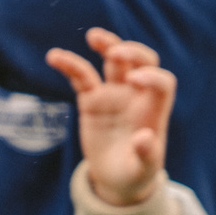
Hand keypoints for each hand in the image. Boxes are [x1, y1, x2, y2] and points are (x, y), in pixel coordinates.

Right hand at [49, 27, 175, 207]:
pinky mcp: (91, 99)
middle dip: (132, 52)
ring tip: (93, 36)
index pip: (161, 82)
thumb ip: (146, 154)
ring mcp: (113, 95)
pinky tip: (54, 57)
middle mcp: (135, 97)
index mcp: (153, 111)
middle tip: (115, 52)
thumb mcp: (142, 170)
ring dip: (106, 44)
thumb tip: (144, 136)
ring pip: (113, 61)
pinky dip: (68, 65)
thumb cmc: (134, 174)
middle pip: (141, 61)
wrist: (116, 179)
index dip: (151, 76)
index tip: (134, 81)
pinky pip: (80, 76)